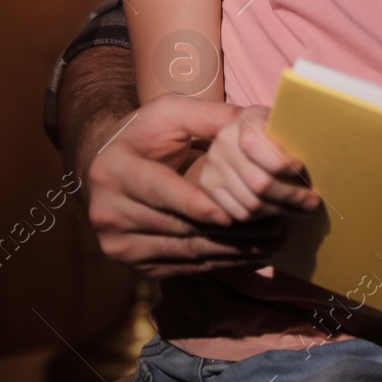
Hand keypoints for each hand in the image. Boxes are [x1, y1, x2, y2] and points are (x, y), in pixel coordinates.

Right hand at [82, 93, 288, 276]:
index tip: (230, 213)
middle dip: (228, 229)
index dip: (195, 203)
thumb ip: (208, 116)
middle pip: (177, 227)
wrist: (111, 169)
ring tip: (272, 240)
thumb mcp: (171, 114)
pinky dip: (221, 262)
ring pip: (184, 251)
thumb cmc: (146, 135)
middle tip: (273, 224)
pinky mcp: (136, 266)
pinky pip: (185, 268)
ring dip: (232, 249)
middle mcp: (108, 212)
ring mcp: (119, 244)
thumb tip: (251, 120)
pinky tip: (252, 253)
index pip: (159, 191)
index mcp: (114, 170)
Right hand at [194, 106, 321, 221]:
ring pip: (252, 203)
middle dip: (292, 196)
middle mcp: (224, 141)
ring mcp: (212, 165)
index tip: (304, 171)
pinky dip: (262, 217)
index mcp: (247, 120)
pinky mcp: (207, 186)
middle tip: (313, 201)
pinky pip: (239, 214)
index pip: (260, 147)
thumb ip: (296, 136)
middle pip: (260, 183)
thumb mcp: (286, 125)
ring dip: (281, 210)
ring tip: (301, 208)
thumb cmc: (276, 132)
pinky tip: (277, 209)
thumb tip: (321, 152)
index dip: (284, 164)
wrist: (242, 137)